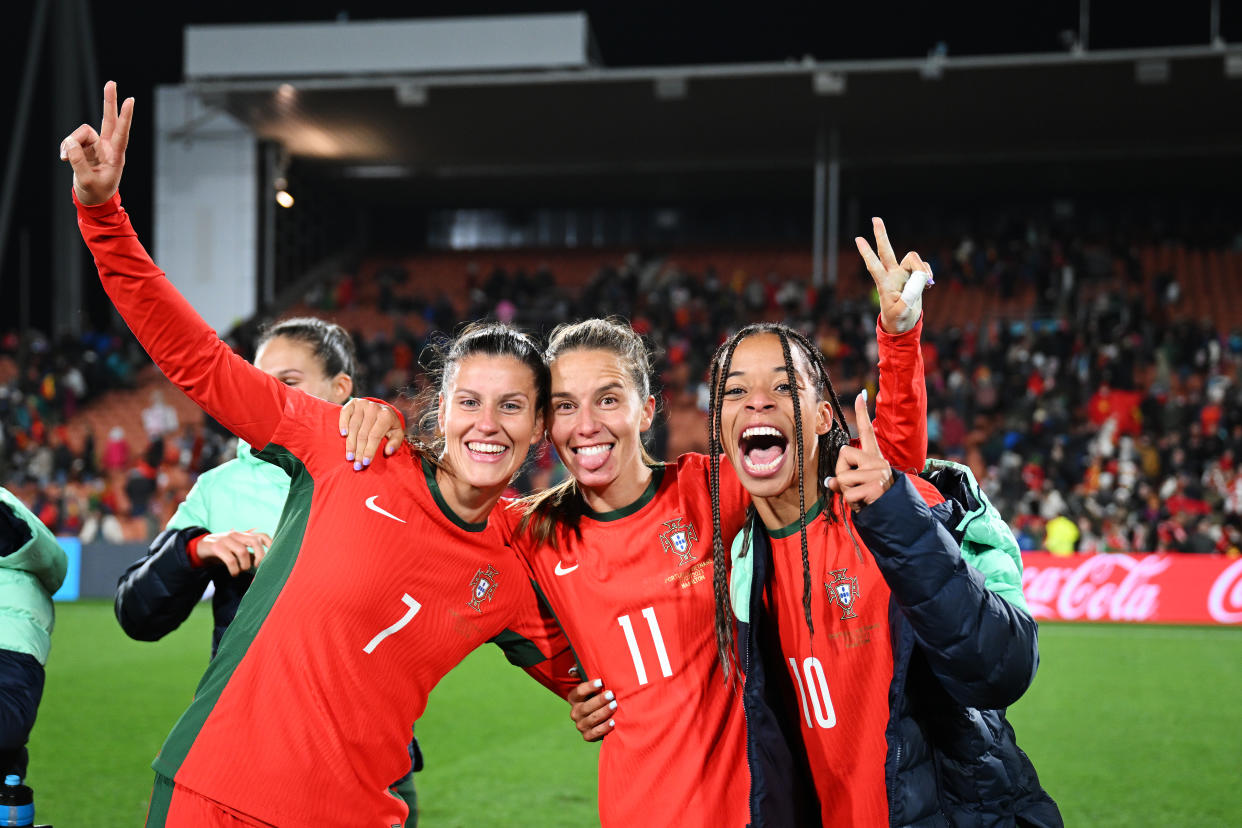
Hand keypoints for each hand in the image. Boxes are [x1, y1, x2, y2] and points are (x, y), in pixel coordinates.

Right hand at [60, 81, 133, 206]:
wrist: (92, 201)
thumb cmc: (96, 193)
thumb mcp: (87, 180)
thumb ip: (78, 161)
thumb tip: (69, 142)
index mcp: (116, 156)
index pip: (122, 133)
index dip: (125, 117)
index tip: (130, 100)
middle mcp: (108, 147)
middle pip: (108, 120)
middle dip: (109, 101)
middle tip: (112, 83)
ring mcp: (96, 146)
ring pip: (81, 132)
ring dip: (70, 143)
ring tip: (65, 158)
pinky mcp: (85, 147)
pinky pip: (71, 140)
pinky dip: (65, 148)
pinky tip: (64, 158)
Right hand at [196, 529, 271, 575]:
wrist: (200, 547)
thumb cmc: (224, 551)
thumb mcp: (238, 550)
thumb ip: (251, 555)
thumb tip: (266, 565)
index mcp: (244, 535)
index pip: (262, 536)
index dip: (271, 545)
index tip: (273, 557)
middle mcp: (237, 535)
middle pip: (255, 541)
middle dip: (260, 556)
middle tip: (257, 567)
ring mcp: (226, 539)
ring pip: (242, 551)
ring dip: (245, 565)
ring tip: (241, 570)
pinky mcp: (216, 547)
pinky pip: (230, 559)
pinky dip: (234, 569)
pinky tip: (234, 573)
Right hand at [338, 398, 405, 469]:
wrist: (382, 409)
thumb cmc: (389, 425)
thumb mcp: (397, 433)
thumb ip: (395, 442)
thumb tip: (388, 452)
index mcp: (386, 416)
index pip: (375, 436)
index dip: (369, 450)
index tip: (365, 463)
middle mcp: (374, 408)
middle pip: (363, 434)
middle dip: (359, 451)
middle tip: (356, 465)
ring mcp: (362, 404)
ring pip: (353, 427)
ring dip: (350, 443)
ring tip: (349, 457)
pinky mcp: (353, 402)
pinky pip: (345, 414)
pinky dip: (343, 424)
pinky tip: (343, 435)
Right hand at [568, 679, 615, 741]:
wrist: (604, 716)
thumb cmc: (598, 694)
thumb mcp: (592, 684)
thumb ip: (582, 673)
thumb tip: (573, 670)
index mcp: (574, 698)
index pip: (579, 692)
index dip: (589, 687)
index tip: (601, 682)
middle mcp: (575, 712)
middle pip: (585, 707)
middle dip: (599, 700)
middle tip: (611, 695)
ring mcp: (580, 725)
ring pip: (591, 719)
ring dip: (603, 712)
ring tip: (614, 706)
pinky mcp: (587, 736)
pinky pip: (594, 733)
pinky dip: (603, 728)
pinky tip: (613, 722)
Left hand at [827, 393, 893, 511]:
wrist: (894, 513)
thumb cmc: (872, 498)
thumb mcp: (857, 485)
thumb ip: (843, 480)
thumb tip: (829, 482)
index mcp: (874, 457)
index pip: (868, 432)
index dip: (863, 413)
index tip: (861, 395)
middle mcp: (878, 461)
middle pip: (842, 456)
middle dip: (842, 474)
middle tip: (856, 487)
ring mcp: (878, 473)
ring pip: (843, 477)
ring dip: (846, 491)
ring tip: (861, 496)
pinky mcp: (875, 486)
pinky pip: (849, 493)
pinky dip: (852, 502)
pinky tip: (865, 503)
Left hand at [855, 217, 931, 334]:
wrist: (903, 324)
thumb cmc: (898, 319)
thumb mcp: (902, 312)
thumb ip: (910, 296)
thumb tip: (920, 279)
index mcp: (884, 284)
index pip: (874, 265)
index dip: (867, 253)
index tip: (858, 239)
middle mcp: (892, 275)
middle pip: (886, 251)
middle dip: (881, 235)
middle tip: (875, 218)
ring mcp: (902, 274)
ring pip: (912, 258)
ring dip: (922, 267)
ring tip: (927, 282)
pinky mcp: (913, 276)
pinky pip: (923, 267)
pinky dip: (927, 273)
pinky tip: (927, 285)